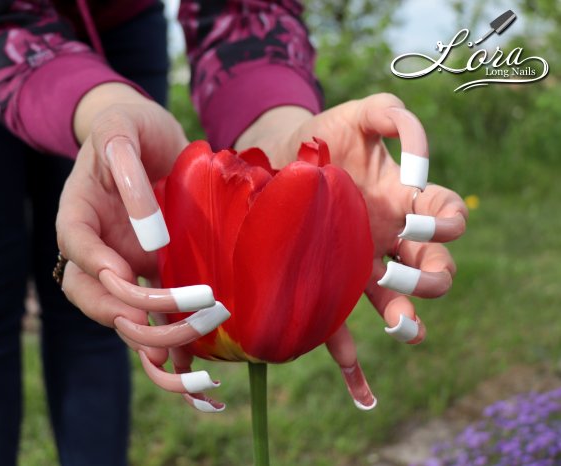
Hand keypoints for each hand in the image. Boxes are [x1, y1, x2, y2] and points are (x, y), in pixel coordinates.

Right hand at [56, 83, 230, 402]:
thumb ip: (125, 169)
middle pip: (98, 299)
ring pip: (126, 321)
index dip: (101, 268)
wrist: (147, 138)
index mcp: (78, 217)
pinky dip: (172, 351)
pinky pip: (155, 319)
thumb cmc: (129, 126)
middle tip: (186, 319)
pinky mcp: (150, 278)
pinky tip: (199, 375)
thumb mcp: (122, 130)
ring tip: (197, 375)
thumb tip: (150, 236)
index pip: (79, 250)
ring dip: (157, 348)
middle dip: (135, 318)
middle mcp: (97, 251)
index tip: (131, 275)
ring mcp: (123, 269)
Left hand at [237, 94, 466, 408]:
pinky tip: (361, 392)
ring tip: (400, 327)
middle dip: (432, 278)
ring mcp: (357, 266)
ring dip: (404, 319)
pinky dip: (353, 363)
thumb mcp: (362, 113)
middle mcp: (388, 239)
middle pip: (432, 270)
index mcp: (405, 201)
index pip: (447, 219)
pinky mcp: (325, 282)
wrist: (276, 156)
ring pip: (394, 305)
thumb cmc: (324, 134)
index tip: (424, 219)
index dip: (448, 224)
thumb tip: (418, 156)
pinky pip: (340, 330)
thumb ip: (396, 118)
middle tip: (408, 270)